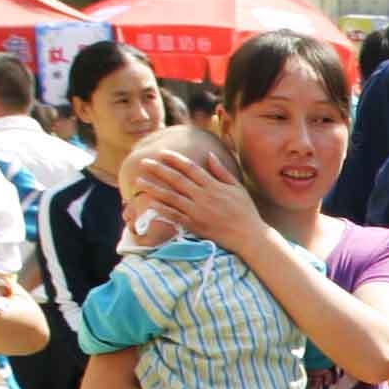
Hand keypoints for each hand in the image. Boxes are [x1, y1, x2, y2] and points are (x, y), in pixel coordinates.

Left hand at [132, 148, 264, 252]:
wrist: (249, 236)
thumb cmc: (245, 211)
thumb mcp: (237, 188)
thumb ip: (222, 171)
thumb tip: (209, 154)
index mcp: (214, 186)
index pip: (190, 168)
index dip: (175, 159)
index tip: (162, 153)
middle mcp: (203, 197)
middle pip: (176, 180)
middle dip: (158, 169)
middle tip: (143, 162)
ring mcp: (198, 212)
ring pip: (171, 197)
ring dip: (153, 188)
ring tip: (138, 181)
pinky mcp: (195, 225)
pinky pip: (175, 216)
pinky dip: (162, 209)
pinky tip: (150, 203)